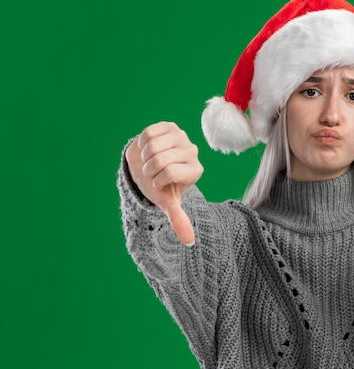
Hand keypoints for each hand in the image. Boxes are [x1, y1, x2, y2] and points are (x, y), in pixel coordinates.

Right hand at [125, 122, 203, 245]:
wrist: (148, 168)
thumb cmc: (160, 186)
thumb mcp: (168, 202)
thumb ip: (179, 220)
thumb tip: (190, 242)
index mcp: (196, 170)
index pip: (170, 172)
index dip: (158, 179)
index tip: (160, 183)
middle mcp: (193, 151)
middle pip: (159, 158)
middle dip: (148, 168)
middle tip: (151, 172)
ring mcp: (182, 137)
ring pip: (153, 145)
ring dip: (144, 156)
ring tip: (150, 161)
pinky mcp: (169, 126)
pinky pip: (148, 133)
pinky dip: (142, 144)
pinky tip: (148, 149)